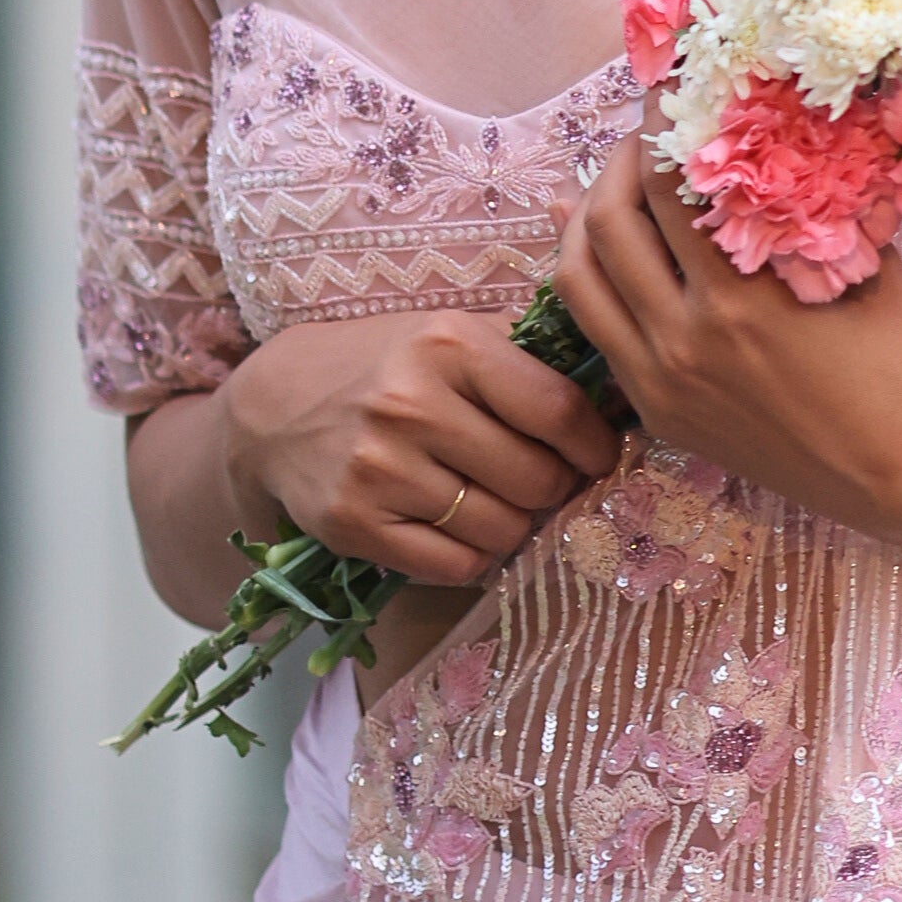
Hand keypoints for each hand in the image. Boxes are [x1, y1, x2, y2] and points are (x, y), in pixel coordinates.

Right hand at [220, 308, 623, 594]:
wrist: (276, 411)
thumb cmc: (386, 368)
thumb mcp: (449, 335)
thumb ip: (529, 357)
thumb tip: (625, 391)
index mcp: (447, 342)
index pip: (559, 410)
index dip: (595, 443)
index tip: (598, 454)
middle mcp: (410, 403)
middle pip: (538, 479)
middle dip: (555, 488)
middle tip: (543, 481)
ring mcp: (378, 468)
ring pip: (502, 530)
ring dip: (514, 525)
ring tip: (496, 501)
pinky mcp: (353, 523)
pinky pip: (455, 566)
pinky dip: (473, 556)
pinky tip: (459, 527)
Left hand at [552, 138, 901, 547]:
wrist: (899, 473)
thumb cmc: (896, 360)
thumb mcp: (861, 266)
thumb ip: (807, 202)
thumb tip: (767, 126)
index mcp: (740, 298)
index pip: (667, 185)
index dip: (659, 125)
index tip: (667, 91)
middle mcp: (686, 339)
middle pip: (609, 221)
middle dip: (617, 160)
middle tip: (642, 136)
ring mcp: (662, 381)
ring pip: (580, 277)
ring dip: (586, 215)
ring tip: (614, 184)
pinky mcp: (656, 410)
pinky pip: (596, 328)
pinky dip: (589, 277)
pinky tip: (596, 245)